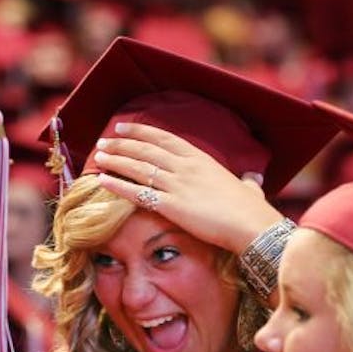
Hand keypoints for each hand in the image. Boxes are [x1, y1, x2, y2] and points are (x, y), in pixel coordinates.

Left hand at [92, 123, 283, 253]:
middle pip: (145, 150)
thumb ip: (246, 182)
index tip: (123, 127)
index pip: (164, 138)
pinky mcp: (171, 206)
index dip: (141, 132)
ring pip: (138, 168)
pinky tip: (103, 181)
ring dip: (116, 160)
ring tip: (98, 157)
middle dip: (121, 144)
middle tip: (103, 142)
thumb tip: (253, 181)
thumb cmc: (251, 209)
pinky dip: (118, 185)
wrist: (250, 224)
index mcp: (200, 158)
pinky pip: (138, 193)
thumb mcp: (248, 187)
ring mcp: (177, 185)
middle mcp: (185, 167)